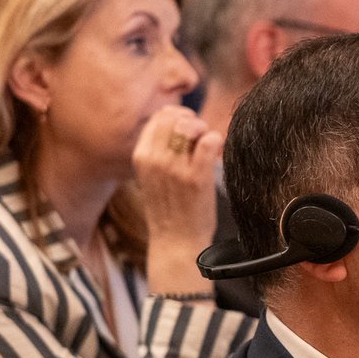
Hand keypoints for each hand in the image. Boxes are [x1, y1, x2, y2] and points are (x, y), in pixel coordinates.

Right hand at [132, 105, 221, 295]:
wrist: (176, 241)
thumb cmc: (169, 207)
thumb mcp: (153, 175)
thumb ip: (160, 150)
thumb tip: (180, 120)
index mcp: (141, 157)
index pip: (158, 118)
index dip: (177, 116)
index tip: (188, 126)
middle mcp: (155, 160)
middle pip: (174, 118)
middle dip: (192, 120)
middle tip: (201, 135)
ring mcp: (175, 168)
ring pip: (190, 126)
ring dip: (204, 129)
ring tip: (208, 144)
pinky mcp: (196, 178)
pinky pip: (209, 142)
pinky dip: (216, 140)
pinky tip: (217, 150)